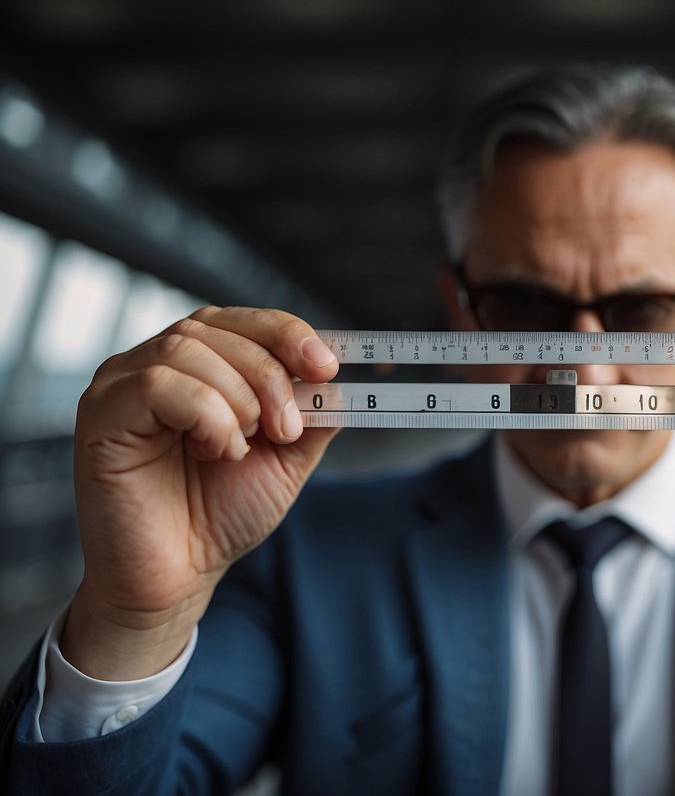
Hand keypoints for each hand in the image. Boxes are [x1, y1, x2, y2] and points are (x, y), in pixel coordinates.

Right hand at [63, 307, 339, 678]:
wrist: (178, 577)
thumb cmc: (220, 514)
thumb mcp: (286, 456)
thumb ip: (315, 413)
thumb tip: (349, 377)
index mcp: (200, 364)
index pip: (244, 320)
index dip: (289, 334)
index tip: (326, 367)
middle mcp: (156, 363)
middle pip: (217, 327)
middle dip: (269, 375)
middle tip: (285, 430)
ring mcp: (122, 385)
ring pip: (188, 349)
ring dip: (238, 399)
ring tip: (242, 447)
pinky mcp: (101, 413)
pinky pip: (159, 384)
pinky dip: (205, 416)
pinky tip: (212, 452)